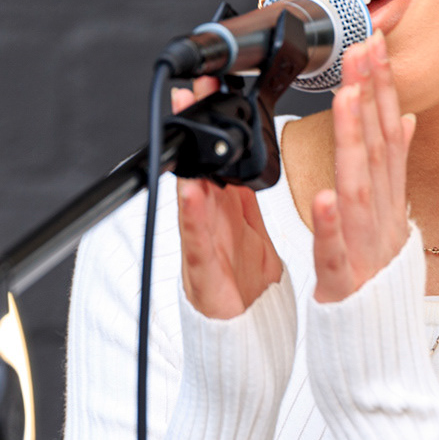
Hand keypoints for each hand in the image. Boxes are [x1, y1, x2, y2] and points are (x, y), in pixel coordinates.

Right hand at [175, 76, 284, 319]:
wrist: (242, 357)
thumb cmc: (247, 300)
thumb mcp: (251, 238)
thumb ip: (243, 203)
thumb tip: (242, 164)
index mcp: (229, 218)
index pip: (222, 160)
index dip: (219, 123)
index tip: (216, 82)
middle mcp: (210, 231)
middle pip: (198, 170)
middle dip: (194, 131)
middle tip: (189, 90)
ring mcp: (202, 253)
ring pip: (191, 201)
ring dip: (188, 161)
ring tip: (187, 129)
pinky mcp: (203, 281)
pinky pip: (198, 243)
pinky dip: (194, 215)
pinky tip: (192, 189)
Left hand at [313, 37, 416, 303]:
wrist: (382, 366)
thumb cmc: (379, 297)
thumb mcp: (392, 227)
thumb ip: (395, 173)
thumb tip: (404, 121)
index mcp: (390, 209)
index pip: (388, 137)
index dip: (381, 89)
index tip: (372, 44)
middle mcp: (384, 224)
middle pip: (379, 152)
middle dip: (372, 96)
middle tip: (363, 48)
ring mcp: (367, 254)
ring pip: (360, 189)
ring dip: (356, 141)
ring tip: (348, 99)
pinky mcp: (346, 287)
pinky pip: (337, 252)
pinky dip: (331, 224)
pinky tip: (326, 195)